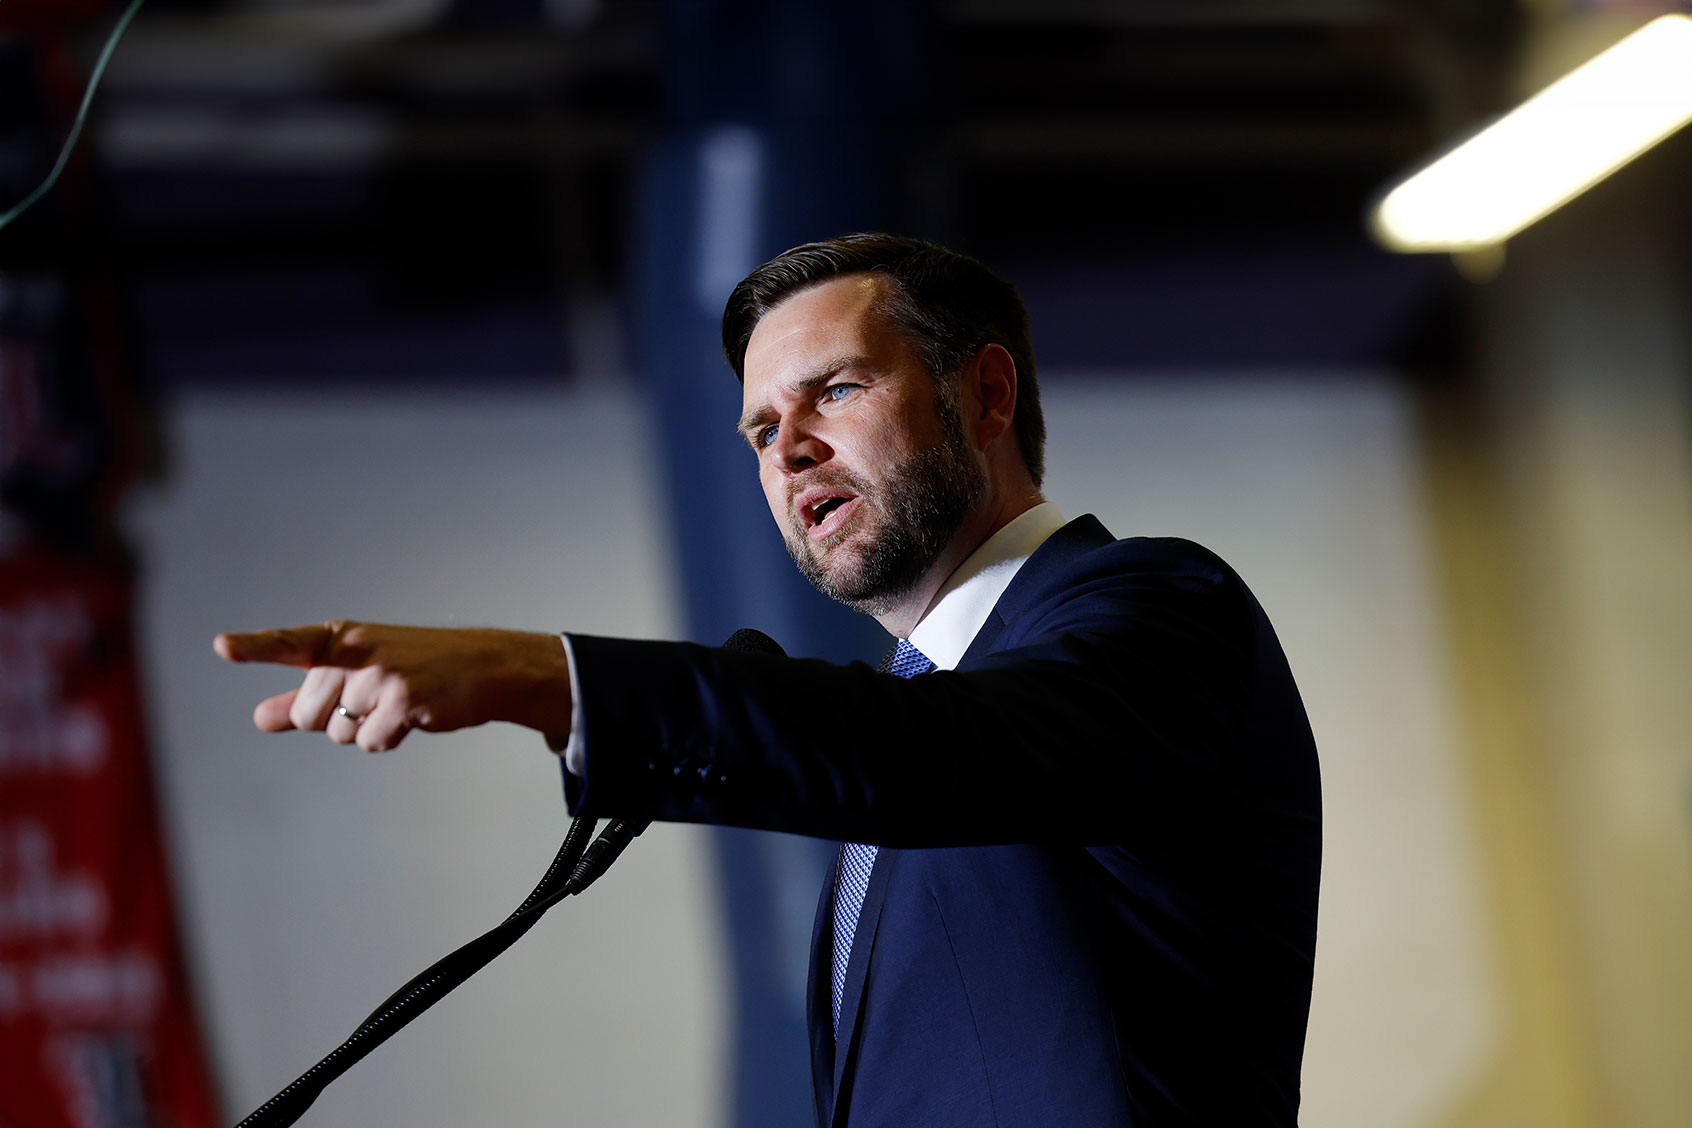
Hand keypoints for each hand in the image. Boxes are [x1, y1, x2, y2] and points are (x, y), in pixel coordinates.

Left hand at [214, 621, 572, 752]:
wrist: (483, 666)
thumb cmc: (416, 668)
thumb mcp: (355, 674)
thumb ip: (304, 696)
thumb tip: (259, 718)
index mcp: (338, 638)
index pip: (288, 643)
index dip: (253, 647)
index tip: (221, 646)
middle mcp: (354, 650)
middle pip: (307, 713)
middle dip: (333, 721)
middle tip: (373, 701)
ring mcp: (379, 672)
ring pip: (339, 732)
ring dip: (365, 731)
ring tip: (398, 705)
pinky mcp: (402, 698)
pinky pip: (370, 742)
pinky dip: (389, 740)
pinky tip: (413, 717)